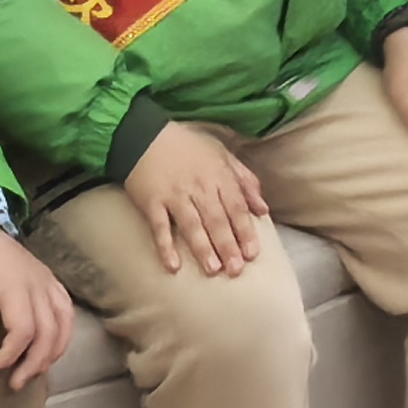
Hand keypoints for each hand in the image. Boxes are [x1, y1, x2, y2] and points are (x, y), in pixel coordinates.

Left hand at [0, 216, 74, 389]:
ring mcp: (45, 281)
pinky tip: (53, 346)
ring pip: (63, 322)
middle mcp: (37, 284)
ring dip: (53, 351)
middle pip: (48, 331)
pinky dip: (64, 332)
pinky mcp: (47, 279)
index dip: (10, 356)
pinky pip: (66, 309)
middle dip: (34, 362)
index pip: (23, 330)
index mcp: (14, 286)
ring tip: (35, 371)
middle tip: (14, 383)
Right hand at [123, 120, 276, 277]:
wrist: (145, 136)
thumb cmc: (188, 147)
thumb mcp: (222, 154)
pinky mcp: (151, 202)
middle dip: (228, 245)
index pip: (236, 207)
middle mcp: (199, 187)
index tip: (252, 254)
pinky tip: (173, 266)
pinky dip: (166, 246)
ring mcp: (174, 195)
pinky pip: (159, 227)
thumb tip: (263, 209)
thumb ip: (245, 181)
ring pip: (192, 225)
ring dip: (203, 248)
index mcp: (218, 176)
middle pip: (217, 220)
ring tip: (212, 271)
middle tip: (235, 269)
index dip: (245, 231)